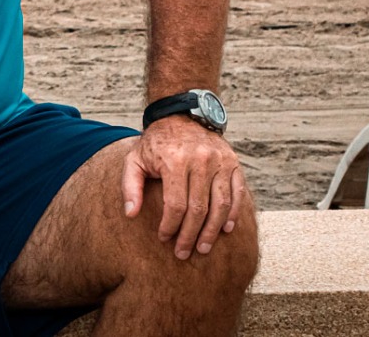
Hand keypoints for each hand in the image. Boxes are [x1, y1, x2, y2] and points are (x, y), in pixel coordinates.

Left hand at [120, 117, 246, 260]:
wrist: (182, 115)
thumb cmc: (155, 143)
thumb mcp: (135, 159)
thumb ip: (130, 186)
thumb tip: (131, 214)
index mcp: (175, 160)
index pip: (175, 205)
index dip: (170, 226)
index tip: (164, 239)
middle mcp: (200, 160)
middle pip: (198, 209)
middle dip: (190, 235)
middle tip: (184, 253)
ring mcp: (220, 161)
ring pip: (221, 205)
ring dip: (213, 231)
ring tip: (203, 248)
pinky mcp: (233, 162)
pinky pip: (237, 193)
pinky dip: (233, 214)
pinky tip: (225, 229)